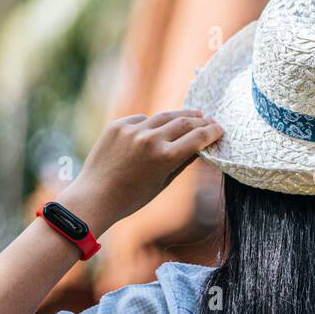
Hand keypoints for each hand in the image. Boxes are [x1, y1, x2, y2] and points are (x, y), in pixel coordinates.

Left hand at [58, 110, 221, 234]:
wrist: (95, 196)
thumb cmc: (132, 198)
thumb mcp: (163, 182)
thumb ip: (182, 161)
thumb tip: (199, 147)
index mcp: (165, 157)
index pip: (197, 138)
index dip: (212, 132)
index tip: (219, 129)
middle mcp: (150, 139)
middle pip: (184, 122)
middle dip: (199, 121)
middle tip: (209, 119)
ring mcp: (132, 130)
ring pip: (163, 117)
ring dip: (180, 115)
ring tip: (192, 114)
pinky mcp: (117, 126)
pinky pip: (141, 120)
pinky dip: (152, 123)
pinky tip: (159, 126)